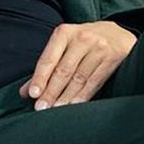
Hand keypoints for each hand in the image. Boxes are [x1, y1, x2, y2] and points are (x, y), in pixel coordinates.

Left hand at [19, 21, 136, 109]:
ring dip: (66, 97)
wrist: (118, 34)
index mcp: (65, 33)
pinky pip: (94, 81)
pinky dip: (83, 96)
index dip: (40, 77)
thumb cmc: (83, 43)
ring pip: (79, 78)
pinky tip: (74, 106)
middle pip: (64, 70)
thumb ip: (46, 68)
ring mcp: (99, 48)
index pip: (49, 58)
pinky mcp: (112, 58)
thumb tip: (25, 92)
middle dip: (51, 91)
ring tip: (55, 110)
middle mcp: (82, 38)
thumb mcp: (63, 47)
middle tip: (41, 108)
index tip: (33, 94)